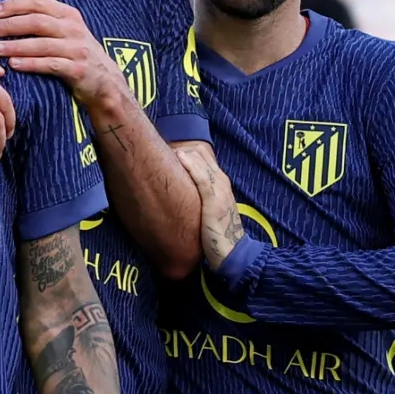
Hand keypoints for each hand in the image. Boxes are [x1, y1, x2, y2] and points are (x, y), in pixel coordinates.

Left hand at [0, 0, 125, 105]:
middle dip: (9, 24)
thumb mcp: (65, 28)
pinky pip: (50, 65)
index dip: (14, 5)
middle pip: (37, 21)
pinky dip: (30, 64)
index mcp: (68, 14)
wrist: (105, 81)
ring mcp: (77, 49)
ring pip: (41, 44)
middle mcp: (73, 28)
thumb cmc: (76, 52)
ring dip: (15, 45)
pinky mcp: (77, 69)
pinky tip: (13, 65)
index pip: (38, 2)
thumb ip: (43, 12)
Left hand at [176, 148, 244, 269]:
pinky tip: (179, 157)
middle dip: (184, 147)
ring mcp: (219, 190)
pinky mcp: (214, 200)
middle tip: (162, 142)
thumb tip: (180, 192)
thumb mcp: (209, 211)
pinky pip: (201, 177)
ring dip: (185, 152)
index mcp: (220, 184)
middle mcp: (222, 182)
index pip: (204, 158)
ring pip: (202, 162)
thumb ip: (199, 198)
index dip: (187, 150)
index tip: (168, 145)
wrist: (231, 252)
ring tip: (167, 144)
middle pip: (202, 155)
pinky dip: (191, 166)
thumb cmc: (217, 235)